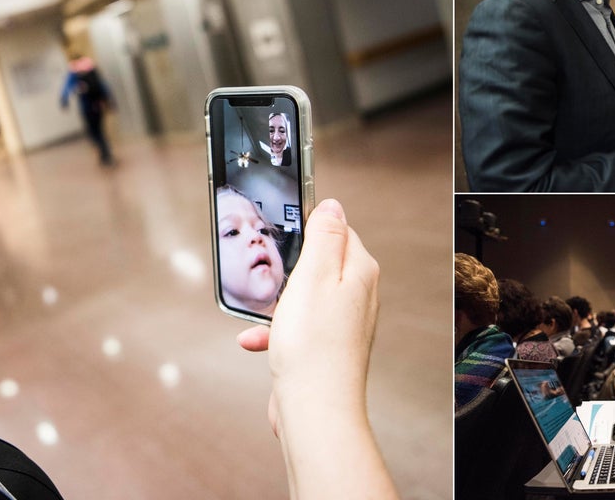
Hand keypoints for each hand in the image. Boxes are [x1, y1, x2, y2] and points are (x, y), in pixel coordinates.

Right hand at [236, 199, 380, 436]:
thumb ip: (324, 236)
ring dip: (277, 304)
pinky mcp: (325, 349)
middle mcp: (357, 296)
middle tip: (270, 274)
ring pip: (303, 298)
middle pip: (319, 264)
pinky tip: (255, 341)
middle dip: (289, 269)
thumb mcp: (313, 275)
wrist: (314, 409)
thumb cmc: (313, 345)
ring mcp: (342, 324)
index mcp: (359, 272)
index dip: (309, 227)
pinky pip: (296, 329)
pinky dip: (274, 332)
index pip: (339, 229)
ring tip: (261, 312)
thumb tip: (332, 205)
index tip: (283, 231)